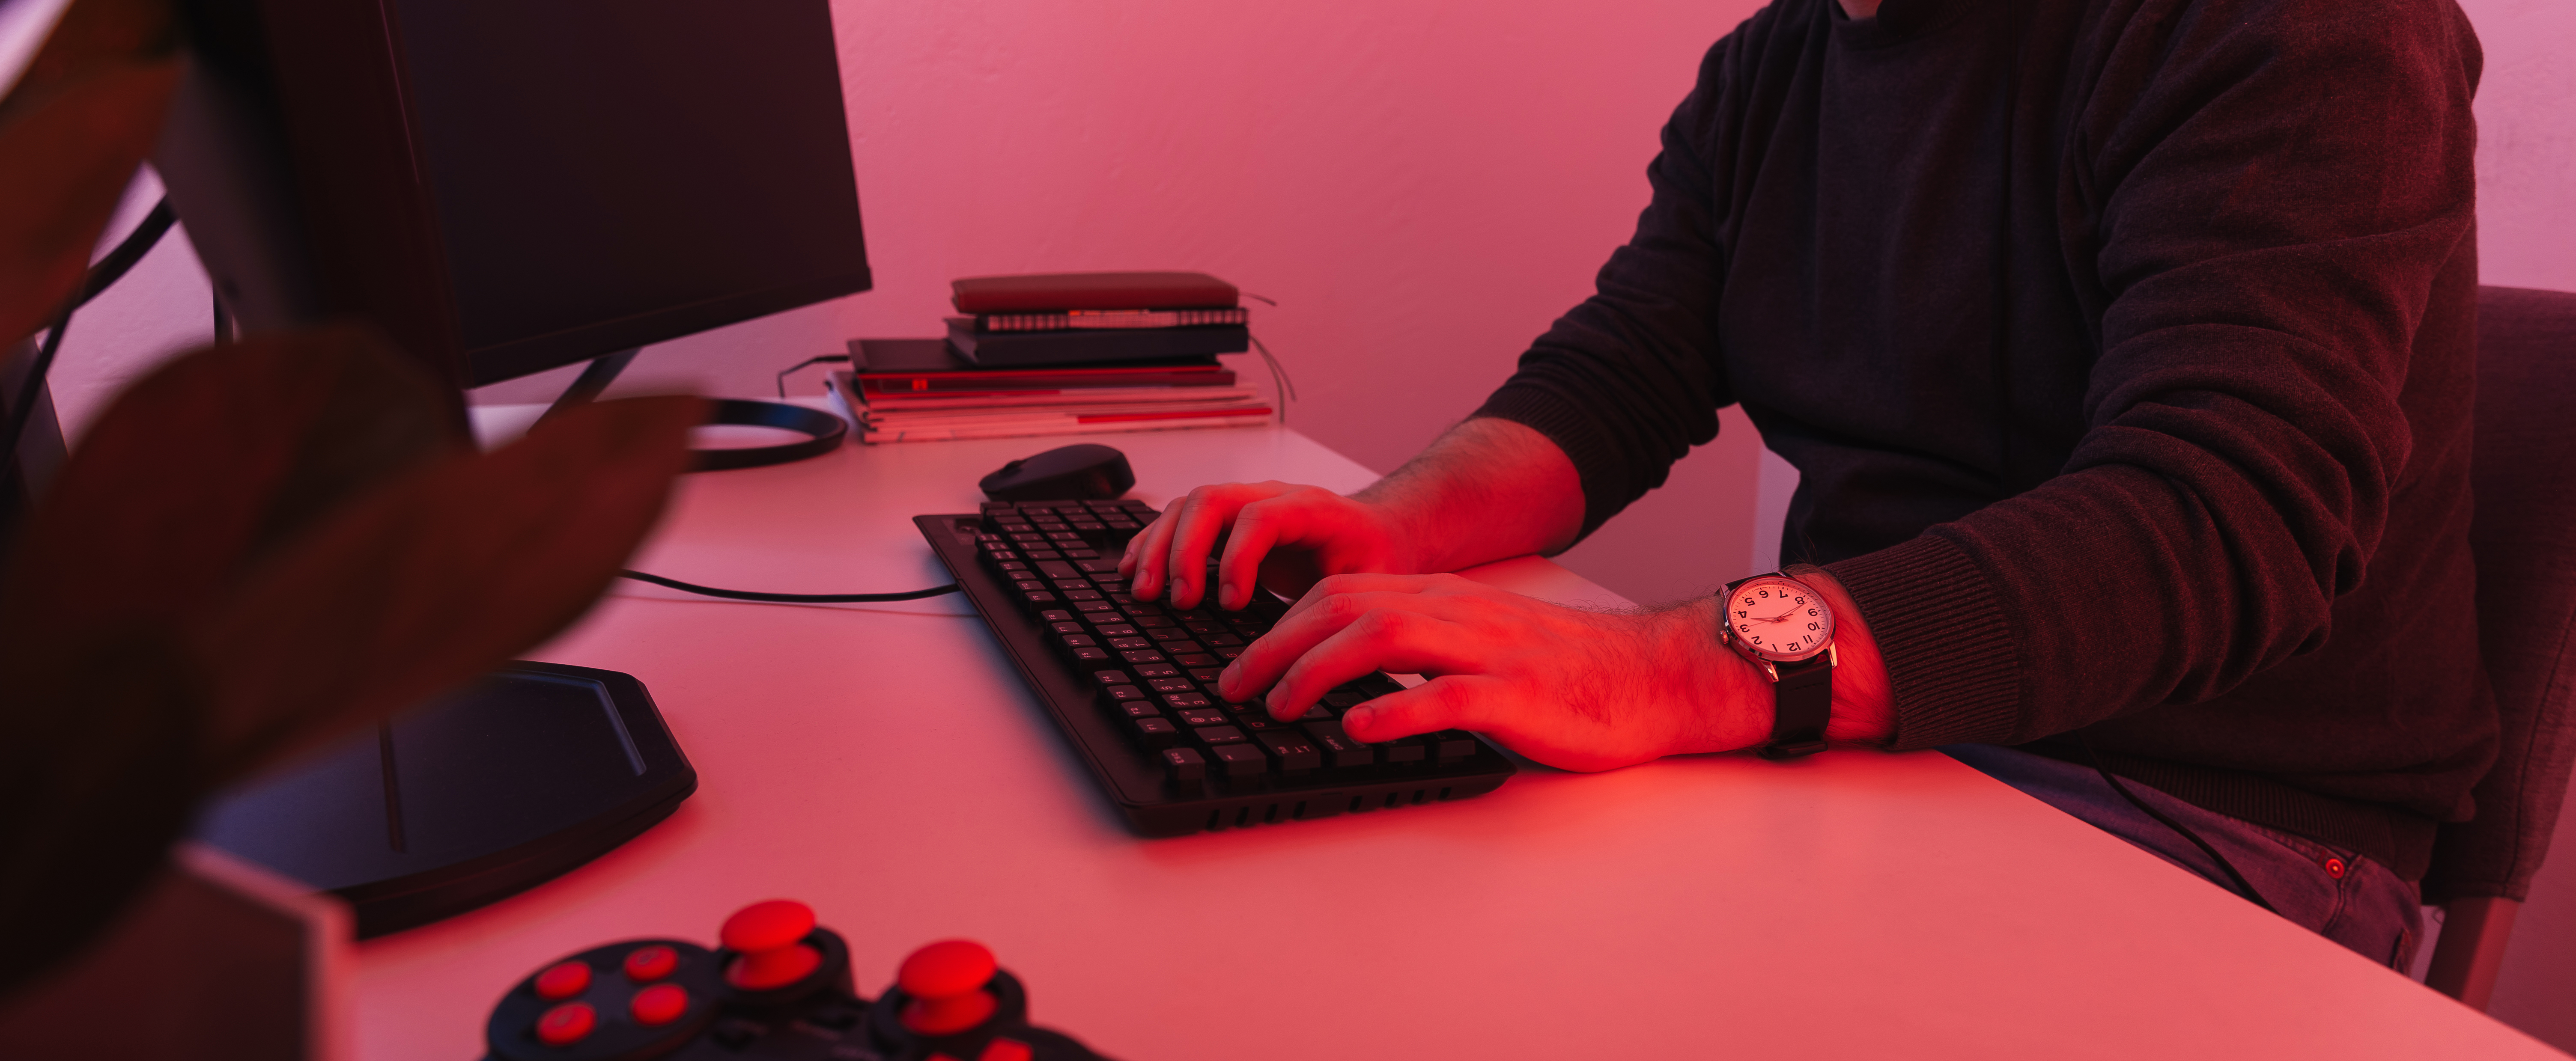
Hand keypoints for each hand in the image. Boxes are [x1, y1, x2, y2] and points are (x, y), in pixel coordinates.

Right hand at [1119, 482, 1413, 610]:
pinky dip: (1153, 542)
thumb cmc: (1376, 560)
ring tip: (1145, 592)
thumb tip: (1299, 652)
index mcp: (1311, 508)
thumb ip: (1337, 607)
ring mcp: (1246, 504)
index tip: (1230, 603)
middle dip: (1184, 550)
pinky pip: (1181, 519)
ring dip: (1160, 547)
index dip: (1238, 557)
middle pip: (1212, 500)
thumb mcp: (1370, 584)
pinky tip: (1134, 571)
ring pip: (1189, 506)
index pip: (1260, 517)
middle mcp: (1272, 496)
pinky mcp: (1228, 521)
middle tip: (1177, 601)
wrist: (1382, 533)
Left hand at [1211, 573, 1770, 771]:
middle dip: (1279, 645)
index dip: (1281, 625)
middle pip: (1347, 607)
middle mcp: (1457, 615)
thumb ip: (1421, 652)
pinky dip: (1396, 709)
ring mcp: (1488, 653)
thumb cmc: (1566, 671)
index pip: (1343, 594)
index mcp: (1444, 602)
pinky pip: (1448, 696)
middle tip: (1236, 687)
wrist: (1652, 676)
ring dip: (1319, 672)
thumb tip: (1348, 681)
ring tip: (1280, 706)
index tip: (1241, 663)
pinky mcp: (1519, 695)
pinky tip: (1359, 728)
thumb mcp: (1480, 647)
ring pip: (1385, 638)